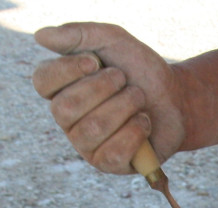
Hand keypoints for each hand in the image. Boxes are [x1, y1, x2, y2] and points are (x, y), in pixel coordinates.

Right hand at [32, 22, 188, 173]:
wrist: (177, 99)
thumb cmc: (140, 70)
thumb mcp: (113, 40)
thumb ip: (78, 34)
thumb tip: (40, 36)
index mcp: (62, 88)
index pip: (42, 81)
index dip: (67, 71)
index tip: (94, 61)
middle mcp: (68, 119)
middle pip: (65, 108)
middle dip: (102, 88)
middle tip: (125, 80)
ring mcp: (86, 144)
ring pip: (93, 129)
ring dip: (125, 107)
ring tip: (139, 99)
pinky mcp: (108, 164)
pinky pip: (113, 152)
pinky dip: (136, 132)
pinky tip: (144, 123)